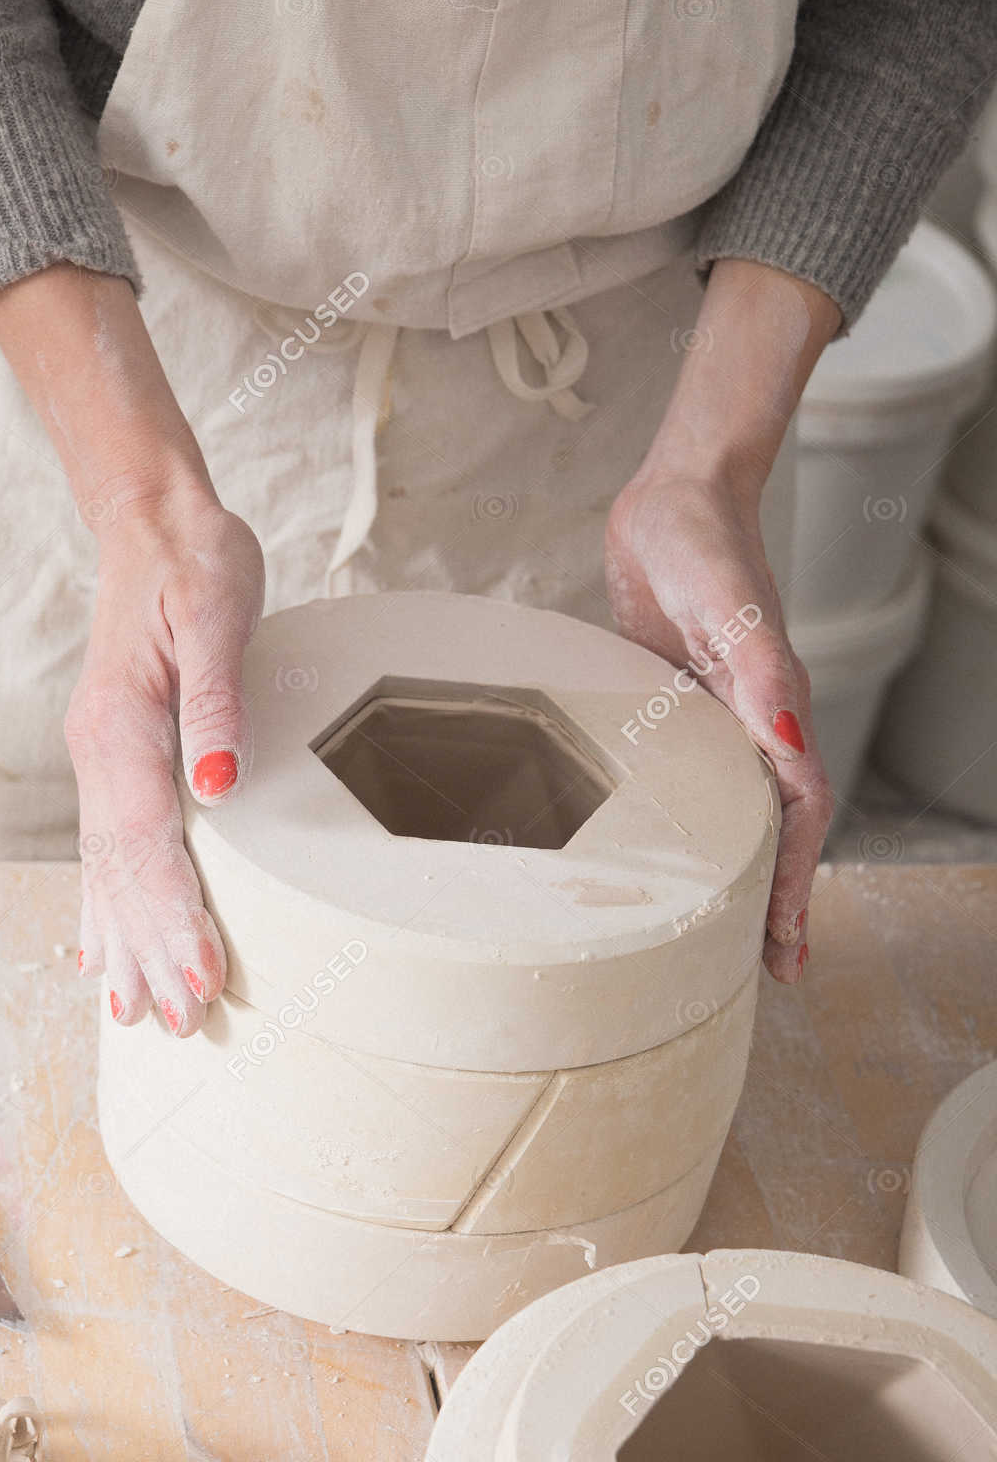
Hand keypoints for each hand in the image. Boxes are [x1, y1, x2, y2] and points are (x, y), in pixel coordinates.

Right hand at [0, 266, 264, 1032]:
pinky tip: (101, 947)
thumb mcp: (216, 615)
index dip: (173, 918)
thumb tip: (220, 788)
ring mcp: (101, 759)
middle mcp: (100, 754)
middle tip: (181, 1024)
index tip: (201, 979)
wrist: (154, 520)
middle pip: (121, 874)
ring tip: (136, 1012)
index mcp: (123, 728)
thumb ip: (216, 703)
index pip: (148, 845)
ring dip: (123, 943)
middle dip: (151, 952)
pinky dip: (103, 904)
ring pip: (106, 871)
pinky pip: (104, 848)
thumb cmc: (196, 562)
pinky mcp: (115, 756)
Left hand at [605, 258, 841, 982]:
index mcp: (772, 708)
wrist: (673, 493)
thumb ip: (759, 669)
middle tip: (766, 968)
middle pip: (772, 826)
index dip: (795, 885)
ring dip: (736, 867)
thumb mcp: (726, 601)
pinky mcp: (677, 698)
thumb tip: (788, 744)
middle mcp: (750, 720)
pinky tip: (664, 845)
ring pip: (734, 807)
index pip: (796, 814)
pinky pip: (690, 775)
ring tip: (722, 929)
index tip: (787, 949)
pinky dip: (691, 819)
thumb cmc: (698, 537)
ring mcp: (715, 712)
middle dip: (774, 897)